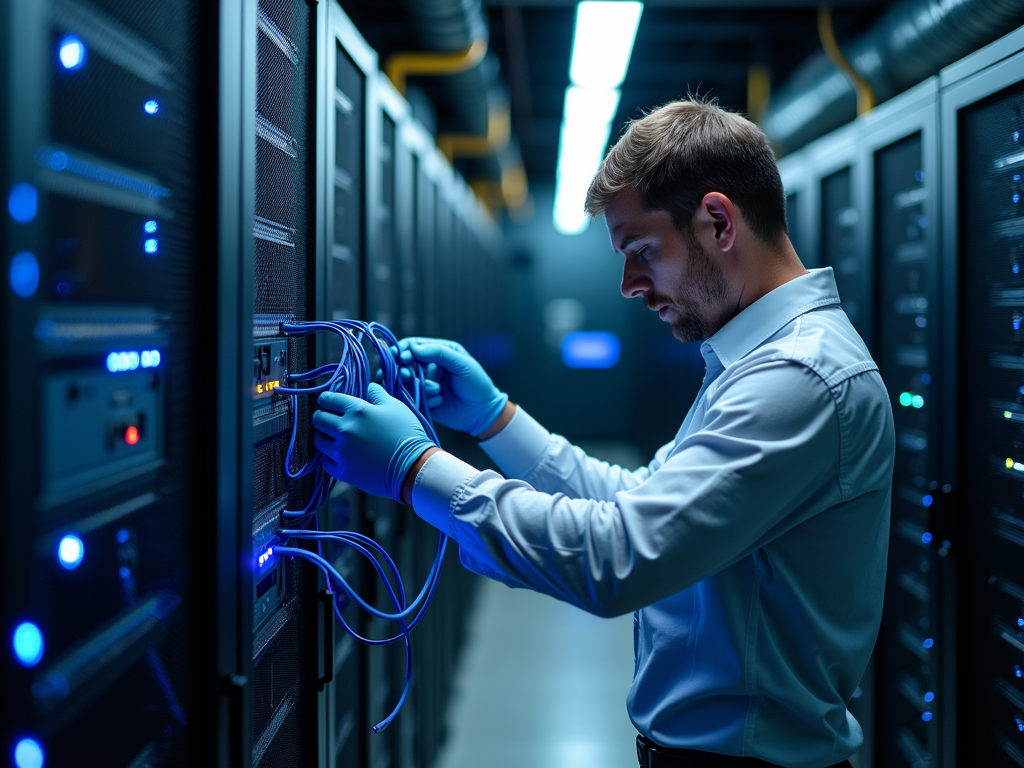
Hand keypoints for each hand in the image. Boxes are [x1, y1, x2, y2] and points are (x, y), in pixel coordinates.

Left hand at [312, 384, 435, 502]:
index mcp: (357, 411)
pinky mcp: (343, 471)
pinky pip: (325, 461)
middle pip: (318, 419)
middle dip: (322, 416)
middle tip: (331, 419)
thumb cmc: (407, 434)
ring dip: (325, 437)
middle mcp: (344, 430)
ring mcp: (341, 452)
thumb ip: (377, 394)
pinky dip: (331, 457)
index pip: (327, 399)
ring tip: (336, 438)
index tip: (329, 403)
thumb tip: (367, 387)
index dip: (327, 400)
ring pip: (318, 440)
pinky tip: (342, 455)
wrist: (413, 468)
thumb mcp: (395, 407)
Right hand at [396, 337, 507, 436]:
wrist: (483, 412)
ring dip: (420, 386)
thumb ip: (439, 353)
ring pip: (409, 382)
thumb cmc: (477, 384)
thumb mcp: (461, 363)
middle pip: (405, 364)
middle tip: (408, 375)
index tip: (401, 357)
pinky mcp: (424, 401)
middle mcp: (429, 367)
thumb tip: (414, 348)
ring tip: (435, 390)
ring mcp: (426, 384)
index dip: (404, 350)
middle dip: (405, 369)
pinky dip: (426, 400)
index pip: (414, 346)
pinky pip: (415, 398)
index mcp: (439, 352)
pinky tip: (440, 401)